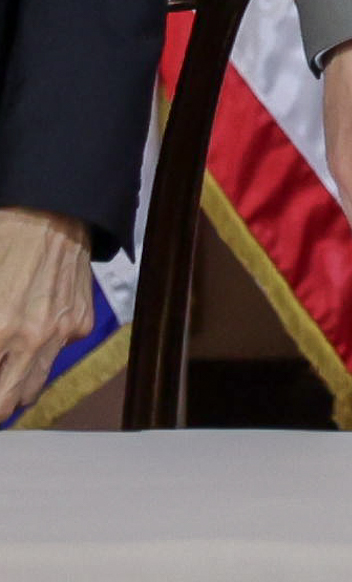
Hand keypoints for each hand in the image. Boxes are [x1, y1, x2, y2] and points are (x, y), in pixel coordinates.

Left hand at [0, 208, 95, 421]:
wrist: (52, 214)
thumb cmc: (6, 242)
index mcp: (1, 328)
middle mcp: (34, 337)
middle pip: (9, 401)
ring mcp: (63, 332)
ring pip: (33, 387)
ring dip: (12, 391)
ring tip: (2, 382)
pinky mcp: (81, 323)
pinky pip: (56, 354)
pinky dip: (38, 355)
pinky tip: (28, 334)